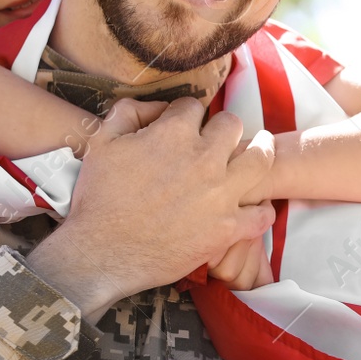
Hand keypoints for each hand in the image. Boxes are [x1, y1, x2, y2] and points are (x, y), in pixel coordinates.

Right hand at [26, 97, 275, 317]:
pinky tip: (257, 204)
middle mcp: (204, 159)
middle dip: (223, 128)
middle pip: (232, 125)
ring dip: (261, 150)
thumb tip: (156, 105)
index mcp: (173, 134)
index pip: (194, 106)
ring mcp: (221, 194)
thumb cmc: (98, 199)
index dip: (187, 115)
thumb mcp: (101, 142)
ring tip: (260, 148)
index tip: (185, 126)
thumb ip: (128, 112)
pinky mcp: (228, 228)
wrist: (101, 253)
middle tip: (220, 138)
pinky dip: (262, 208)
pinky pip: (262, 213)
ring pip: (261, 159)